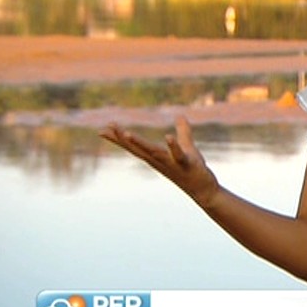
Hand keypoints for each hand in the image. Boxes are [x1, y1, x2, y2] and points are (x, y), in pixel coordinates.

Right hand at [99, 115, 220, 208]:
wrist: (205, 191)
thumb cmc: (194, 169)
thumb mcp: (187, 147)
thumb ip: (183, 131)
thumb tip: (180, 116)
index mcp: (157, 157)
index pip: (134, 147)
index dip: (119, 139)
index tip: (102, 130)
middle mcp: (160, 162)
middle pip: (138, 149)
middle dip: (122, 138)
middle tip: (108, 127)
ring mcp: (172, 164)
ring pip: (153, 152)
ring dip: (140, 143)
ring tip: (127, 133)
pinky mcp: (186, 164)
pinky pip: (178, 155)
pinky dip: (172, 147)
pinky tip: (167, 136)